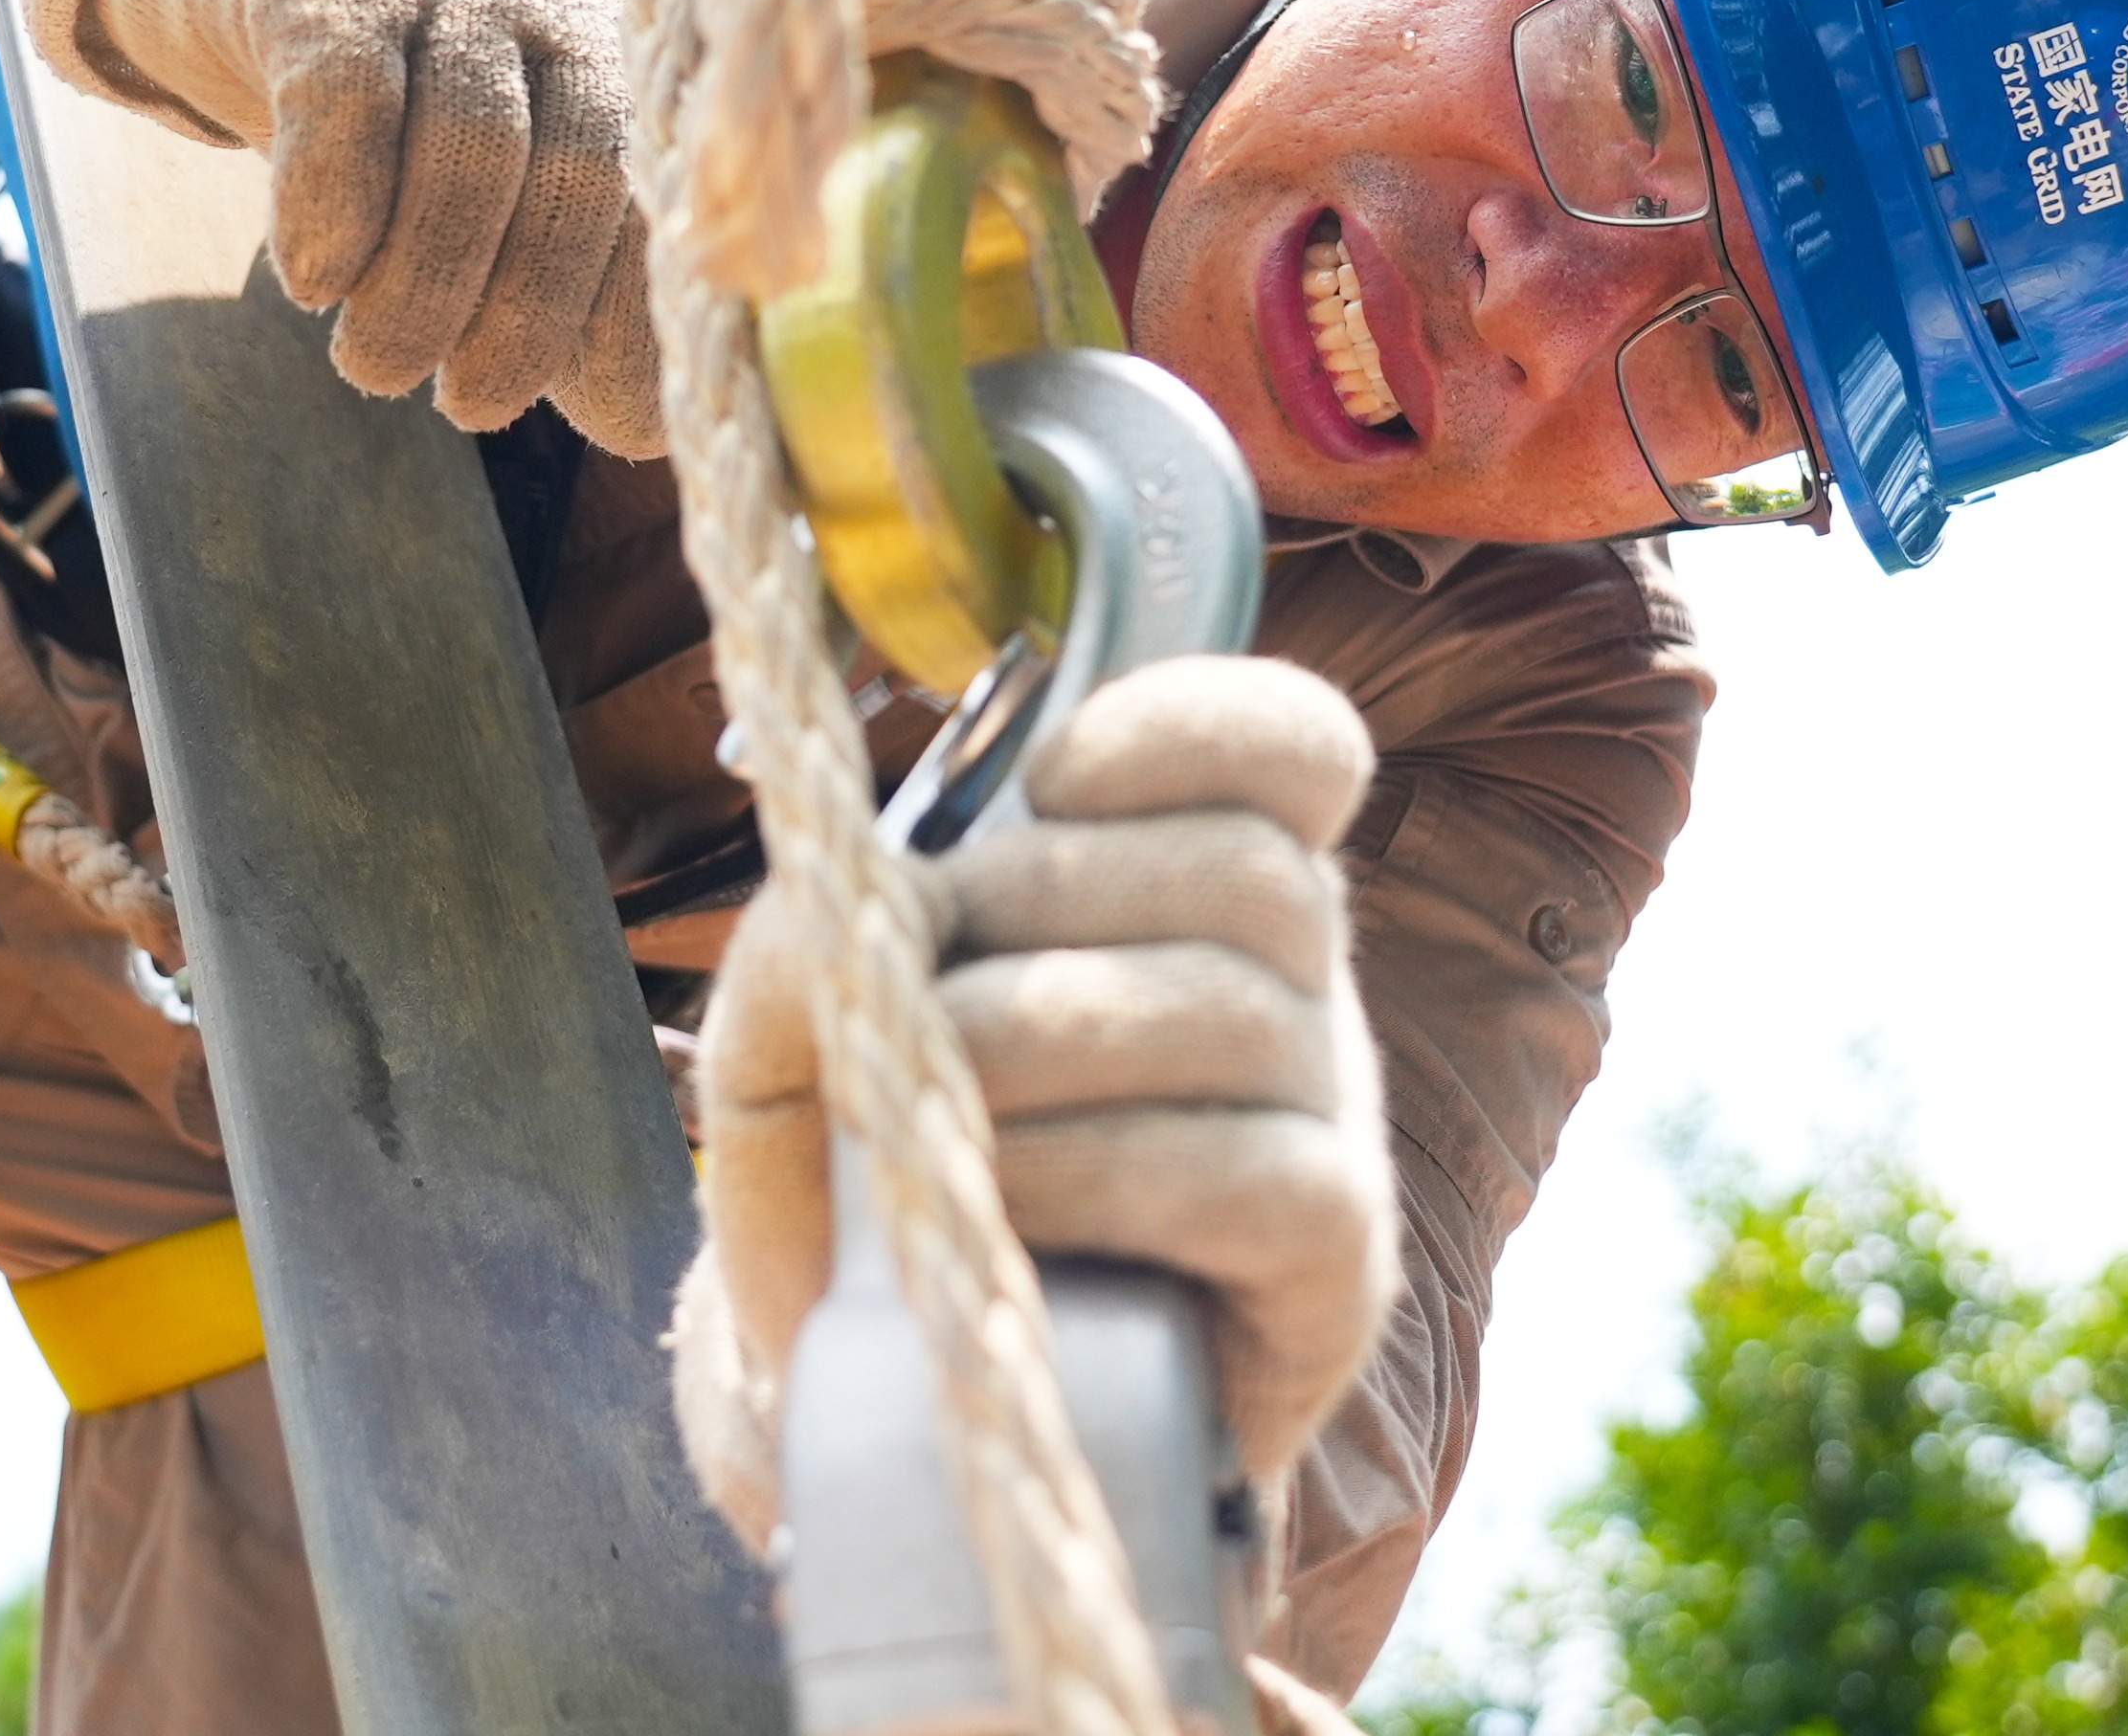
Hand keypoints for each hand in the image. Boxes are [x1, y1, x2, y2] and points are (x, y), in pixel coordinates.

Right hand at [25, 0, 661, 453]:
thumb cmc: (426, 114)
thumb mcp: (527, 179)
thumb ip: (587, 282)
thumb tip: (641, 426)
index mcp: (642, 60)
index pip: (677, 200)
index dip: (649, 322)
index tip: (619, 427)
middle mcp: (567, 2)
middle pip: (584, 168)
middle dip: (534, 312)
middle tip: (475, 407)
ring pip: (471, 138)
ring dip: (426, 283)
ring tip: (382, 370)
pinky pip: (348, 98)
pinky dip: (335, 208)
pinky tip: (314, 285)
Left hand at [671, 656, 1398, 1542]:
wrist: (901, 1401)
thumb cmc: (872, 1182)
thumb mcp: (794, 1053)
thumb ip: (797, 953)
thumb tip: (865, 889)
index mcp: (1191, 881)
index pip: (1289, 743)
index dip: (1192, 725)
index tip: (1048, 776)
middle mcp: (1293, 979)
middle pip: (1245, 869)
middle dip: (1048, 904)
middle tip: (924, 996)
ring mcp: (1330, 1118)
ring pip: (1243, 1015)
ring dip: (1050, 1042)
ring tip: (937, 1113)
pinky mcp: (1333, 1262)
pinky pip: (1264, 1175)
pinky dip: (1108, 1173)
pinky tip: (1004, 1202)